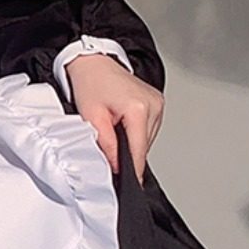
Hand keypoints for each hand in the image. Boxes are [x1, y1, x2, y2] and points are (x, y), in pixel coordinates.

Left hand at [66, 54, 163, 182]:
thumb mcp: (91, 118)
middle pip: (144, 146)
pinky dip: (135, 132)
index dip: (132, 170)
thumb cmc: (90, 84)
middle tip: (109, 146)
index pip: (139, 150)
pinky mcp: (157, 103)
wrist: (94, 63)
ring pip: (147, 139)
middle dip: (127, 153)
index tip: (129, 184)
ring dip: (132, 142)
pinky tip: (122, 122)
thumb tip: (115, 165)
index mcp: (138, 108)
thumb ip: (106, 145)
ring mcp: (158, 104)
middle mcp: (154, 105)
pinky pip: (148, 129)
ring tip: (114, 127)